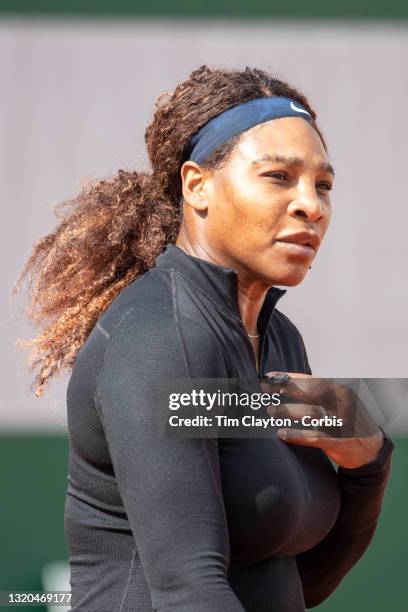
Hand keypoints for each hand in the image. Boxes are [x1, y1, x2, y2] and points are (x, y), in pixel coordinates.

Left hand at [262, 372, 383, 468]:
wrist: (370, 449)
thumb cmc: (346, 421)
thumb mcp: (337, 402)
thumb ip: (318, 394)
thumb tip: (285, 385)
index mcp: (340, 390)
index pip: (311, 379)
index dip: (289, 377)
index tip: (270, 377)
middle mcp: (342, 403)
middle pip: (310, 392)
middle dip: (285, 390)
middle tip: (264, 392)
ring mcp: (342, 422)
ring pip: (309, 414)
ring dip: (287, 412)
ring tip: (271, 411)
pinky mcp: (339, 441)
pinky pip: (313, 436)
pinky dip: (296, 435)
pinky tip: (281, 434)